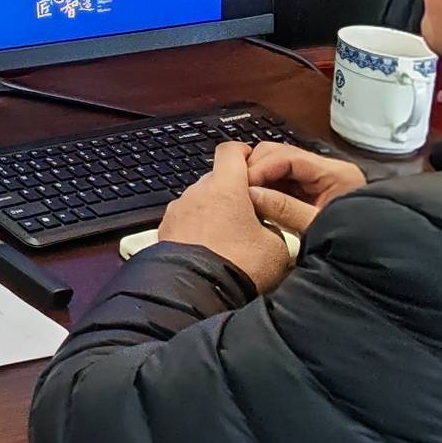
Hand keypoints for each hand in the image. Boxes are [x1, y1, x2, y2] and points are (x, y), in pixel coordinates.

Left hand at [157, 141, 299, 293]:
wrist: (197, 292)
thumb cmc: (239, 265)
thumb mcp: (277, 247)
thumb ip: (274, 226)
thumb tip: (267, 226)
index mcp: (225, 186)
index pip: (230, 150)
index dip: (243, 154)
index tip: (252, 164)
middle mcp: (196, 191)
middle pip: (214, 178)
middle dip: (229, 190)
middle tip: (246, 213)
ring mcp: (177, 210)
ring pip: (198, 200)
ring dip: (211, 210)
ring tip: (226, 237)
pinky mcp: (164, 230)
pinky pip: (184, 219)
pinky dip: (195, 227)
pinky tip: (207, 248)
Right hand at [243, 143, 367, 236]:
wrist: (371, 260)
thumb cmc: (352, 242)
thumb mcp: (317, 226)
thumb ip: (285, 209)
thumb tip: (250, 193)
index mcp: (334, 172)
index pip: (289, 156)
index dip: (262, 167)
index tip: (242, 184)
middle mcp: (325, 169)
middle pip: (281, 154)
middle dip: (257, 167)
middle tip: (238, 188)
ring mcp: (318, 179)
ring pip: (279, 166)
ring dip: (260, 177)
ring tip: (244, 194)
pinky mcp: (311, 191)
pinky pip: (283, 181)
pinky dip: (267, 187)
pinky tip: (255, 199)